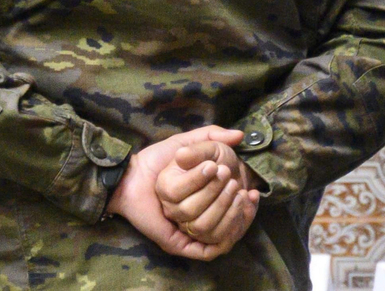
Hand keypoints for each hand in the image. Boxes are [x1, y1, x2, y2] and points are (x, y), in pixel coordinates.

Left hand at [107, 127, 256, 260]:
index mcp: (202, 207)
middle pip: (230, 224)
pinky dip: (224, 233)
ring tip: (229, 186)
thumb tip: (239, 135)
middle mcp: (197, 222)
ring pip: (221, 233)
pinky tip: (226, 207)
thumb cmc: (155, 160)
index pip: (234, 216)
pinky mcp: (181, 245)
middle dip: (236, 203)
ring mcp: (190, 236)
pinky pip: (211, 249)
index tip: (254, 191)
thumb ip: (210, 137)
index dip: (247, 206)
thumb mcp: (185, 144)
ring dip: (228, 209)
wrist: (131, 176)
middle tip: (239, 184)